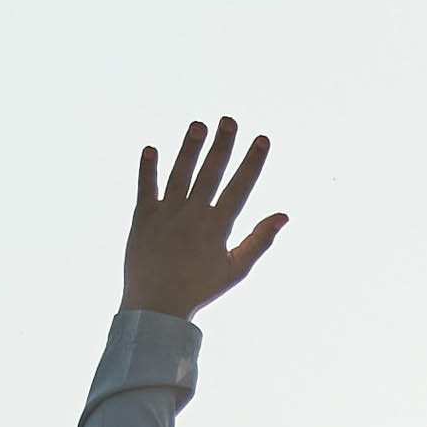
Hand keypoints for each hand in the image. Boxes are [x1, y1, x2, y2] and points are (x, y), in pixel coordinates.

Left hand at [124, 116, 288, 317]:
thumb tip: (284, 215)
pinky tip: (151, 148)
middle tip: (229, 120)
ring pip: (180, 175)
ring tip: (199, 125)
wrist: (156, 306)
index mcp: (217, 227)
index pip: (239, 188)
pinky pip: (146, 188)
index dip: (252, 162)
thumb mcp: (235, 269)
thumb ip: (259, 240)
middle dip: (222, 145)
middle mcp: (192, 216)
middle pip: (210, 174)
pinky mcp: (143, 218)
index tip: (262, 139)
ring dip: (189, 149)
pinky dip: (148, 169)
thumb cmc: (199, 289)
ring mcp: (166, 215)